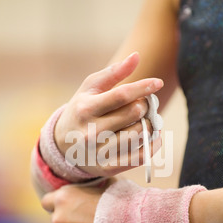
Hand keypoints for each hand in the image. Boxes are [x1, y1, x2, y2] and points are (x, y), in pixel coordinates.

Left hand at [41, 180, 115, 222]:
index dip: (58, 203)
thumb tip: (91, 186)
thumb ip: (90, 187)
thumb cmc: (120, 198)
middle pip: (59, 220)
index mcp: (63, 199)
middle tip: (90, 216)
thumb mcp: (104, 183)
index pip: (47, 202)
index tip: (70, 203)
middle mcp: (60, 219)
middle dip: (71, 219)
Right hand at [55, 52, 162, 177]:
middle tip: (145, 105)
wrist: (63, 146)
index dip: (143, 87)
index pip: (121, 95)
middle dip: (145, 106)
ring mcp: (99, 151)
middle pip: (133, 114)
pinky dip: (152, 144)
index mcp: (85, 108)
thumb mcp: (90, 89)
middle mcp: (90, 131)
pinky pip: (141, 156)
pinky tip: (152, 136)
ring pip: (139, 134)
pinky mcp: (109, 167)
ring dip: (149, 125)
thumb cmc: (82, 110)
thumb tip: (137, 56)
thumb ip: (113, 72)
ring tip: (145, 121)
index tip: (158, 83)